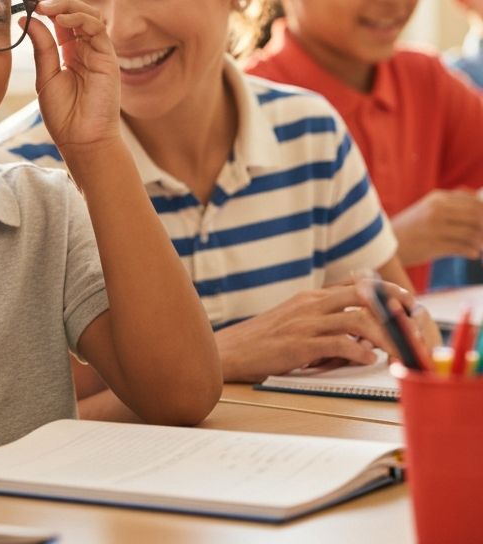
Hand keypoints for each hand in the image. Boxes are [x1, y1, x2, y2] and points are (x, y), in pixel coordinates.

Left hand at [26, 0, 120, 149]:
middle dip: (57, 1)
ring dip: (67, 6)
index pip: (62, 21)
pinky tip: (61, 21)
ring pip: (89, 15)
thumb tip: (27, 19)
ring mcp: (99, 52)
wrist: (81, 140)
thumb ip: (41, 47)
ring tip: (46, 7)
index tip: (30, 0)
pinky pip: (97, 30)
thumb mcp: (45, 76)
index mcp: (71, 53)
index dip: (49, 7)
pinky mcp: (108, 58)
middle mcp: (87, 49)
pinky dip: (80, 20)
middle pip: (77, 13)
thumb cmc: (64, 115)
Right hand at [215, 281, 411, 382]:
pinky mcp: (300, 345)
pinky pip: (338, 344)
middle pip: (361, 297)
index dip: (383, 289)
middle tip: (413, 318)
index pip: (353, 285)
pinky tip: (367, 358)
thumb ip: (321, 320)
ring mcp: (306, 323)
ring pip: (356, 320)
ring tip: (396, 348)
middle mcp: (310, 304)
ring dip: (383, 335)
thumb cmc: (263, 340)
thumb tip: (356, 331)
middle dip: (393, 306)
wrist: (231, 350)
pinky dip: (358, 350)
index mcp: (309, 297)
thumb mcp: (293, 320)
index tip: (405, 296)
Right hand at [390, 189, 482, 266]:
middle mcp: (436, 209)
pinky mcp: (433, 245)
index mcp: (437, 198)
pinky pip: (462, 248)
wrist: (385, 242)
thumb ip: (453, 204)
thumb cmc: (412, 227)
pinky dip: (472, 252)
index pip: (474, 201)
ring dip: (481, 243)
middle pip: (476, 216)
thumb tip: (480, 202)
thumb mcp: (429, 208)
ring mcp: (434, 227)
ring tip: (480, 248)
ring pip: (472, 233)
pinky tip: (473, 254)